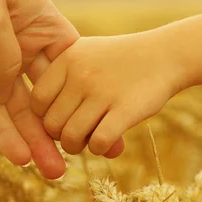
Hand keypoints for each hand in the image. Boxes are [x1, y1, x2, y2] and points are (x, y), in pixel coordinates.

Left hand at [0, 0, 76, 178]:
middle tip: (88, 158)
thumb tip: (8, 98)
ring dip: (35, 140)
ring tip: (55, 173)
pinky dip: (3, 134)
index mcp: (38, 21)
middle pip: (50, 93)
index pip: (71, 62)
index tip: (108, 121)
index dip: (89, 93)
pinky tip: (21, 158)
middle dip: (66, 124)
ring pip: (20, 110)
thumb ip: (7, 61)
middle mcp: (20, 47)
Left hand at [30, 32, 183, 155]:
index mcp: (67, 59)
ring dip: (78, 147)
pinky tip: (107, 143)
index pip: (37, 100)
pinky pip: (98, 142)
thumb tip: (39, 119)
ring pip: (71, 137)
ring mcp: (103, 92)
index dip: (45, 116)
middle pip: (52, 124)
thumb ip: (60, 77)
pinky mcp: (126, 110)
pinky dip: (99, 148)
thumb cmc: (120, 60)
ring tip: (88, 141)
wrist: (165, 55)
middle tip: (75, 135)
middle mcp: (81, 74)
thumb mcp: (85, 53)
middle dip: (60, 136)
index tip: (60, 118)